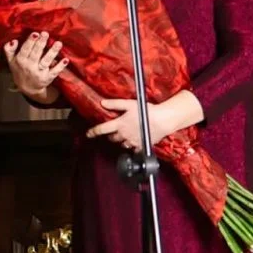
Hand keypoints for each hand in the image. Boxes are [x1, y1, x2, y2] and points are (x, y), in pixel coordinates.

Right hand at [4, 33, 67, 100]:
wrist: (27, 89)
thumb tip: (13, 41)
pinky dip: (60, 66)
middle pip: (35, 54)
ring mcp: (39, 73)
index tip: (35, 33)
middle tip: (46, 34)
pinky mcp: (47, 78)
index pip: (25, 50)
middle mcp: (29, 67)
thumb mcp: (11, 61)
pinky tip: (65, 60)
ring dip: (52, 52)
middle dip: (40, 44)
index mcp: (20, 61)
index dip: (30, 42)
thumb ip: (9, 50)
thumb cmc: (20, 70)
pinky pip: (54, 72)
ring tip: (58, 43)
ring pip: (46, 62)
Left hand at [87, 91, 202, 151]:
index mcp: (119, 124)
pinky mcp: (140, 146)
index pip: (101, 129)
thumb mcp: (130, 104)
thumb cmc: (147, 110)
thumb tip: (103, 103)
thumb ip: (115, 104)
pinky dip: (132, 147)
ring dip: (121, 141)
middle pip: (112, 138)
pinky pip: (133, 150)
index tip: (89, 134)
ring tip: (126, 135)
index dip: (93, 132)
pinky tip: (134, 142)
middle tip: (115, 131)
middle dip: (111, 135)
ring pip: (121, 144)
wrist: (163, 120)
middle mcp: (123, 134)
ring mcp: (131, 141)